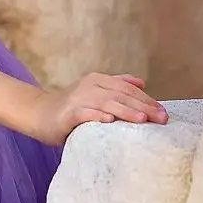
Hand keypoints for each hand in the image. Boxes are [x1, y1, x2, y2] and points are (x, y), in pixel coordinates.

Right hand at [30, 73, 168, 145]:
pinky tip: (109, 121)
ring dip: (126, 111)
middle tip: (161, 118)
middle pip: (122, 95)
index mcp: (99, 80)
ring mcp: (78, 99)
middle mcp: (90, 86)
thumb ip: (117, 85)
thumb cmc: (70, 107)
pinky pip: (84, 113)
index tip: (163, 113)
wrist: (38, 113)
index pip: (129, 90)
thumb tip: (142, 84)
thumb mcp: (95, 92)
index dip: (147, 100)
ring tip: (143, 119)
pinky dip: (97, 116)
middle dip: (144, 107)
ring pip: (107, 103)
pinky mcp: (67, 113)